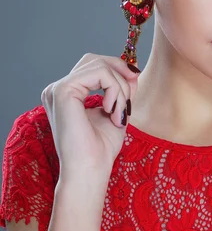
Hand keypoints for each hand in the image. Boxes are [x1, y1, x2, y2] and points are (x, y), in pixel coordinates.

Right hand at [40, 53, 139, 179]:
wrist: (89, 170)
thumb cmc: (100, 150)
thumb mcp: (116, 112)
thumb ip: (121, 90)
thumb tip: (132, 70)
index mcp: (67, 95)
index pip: (92, 66)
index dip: (117, 70)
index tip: (134, 86)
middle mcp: (58, 89)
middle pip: (93, 60)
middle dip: (119, 71)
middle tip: (132, 93)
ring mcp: (57, 89)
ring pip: (99, 66)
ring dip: (119, 87)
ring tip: (120, 112)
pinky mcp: (63, 91)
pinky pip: (99, 73)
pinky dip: (114, 90)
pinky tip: (113, 110)